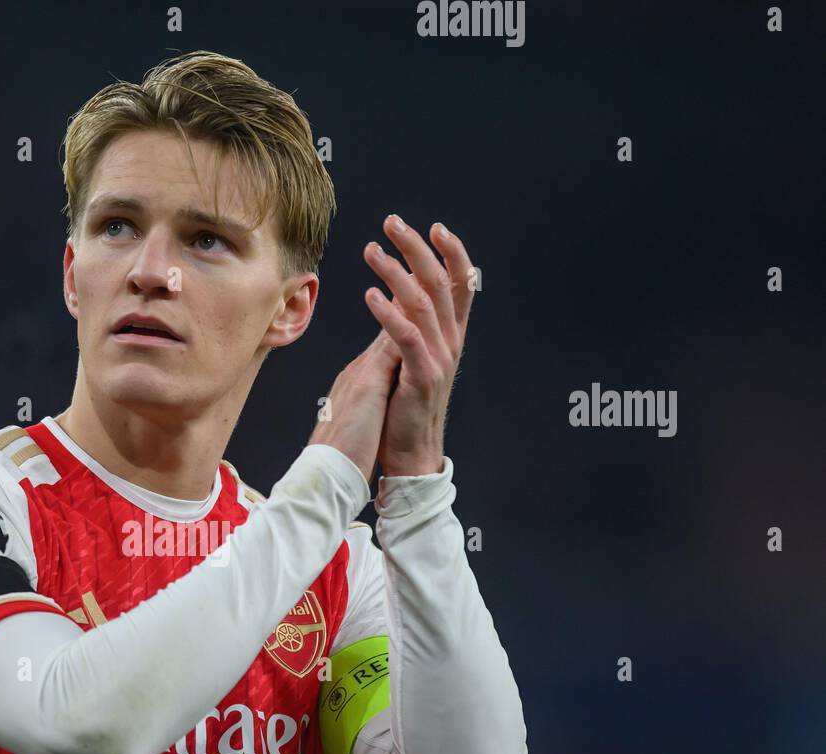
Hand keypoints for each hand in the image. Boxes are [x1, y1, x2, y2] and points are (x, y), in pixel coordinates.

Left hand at [363, 215, 475, 475]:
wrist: (411, 454)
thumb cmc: (404, 408)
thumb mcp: (409, 360)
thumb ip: (408, 329)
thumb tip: (397, 298)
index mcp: (451, 335)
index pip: (460, 284)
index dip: (452, 253)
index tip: (434, 227)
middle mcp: (451, 342)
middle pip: (440, 282)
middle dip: (417, 248)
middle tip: (392, 222)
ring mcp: (439, 359)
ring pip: (423, 303)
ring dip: (396, 273)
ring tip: (371, 251)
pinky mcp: (421, 377)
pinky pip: (407, 337)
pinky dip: (389, 313)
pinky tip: (370, 296)